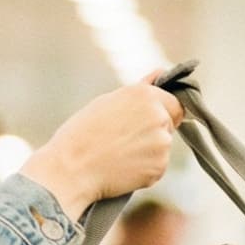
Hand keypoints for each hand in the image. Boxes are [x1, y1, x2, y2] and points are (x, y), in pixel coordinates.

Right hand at [20, 82, 181, 215]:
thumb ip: (139, 91)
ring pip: (163, 146)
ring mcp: (162, 143)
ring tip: (119, 154)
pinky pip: (157, 166)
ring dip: (148, 150)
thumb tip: (160, 74)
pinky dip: (144, 169)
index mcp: (145, 95)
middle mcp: (159, 116)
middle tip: (124, 140)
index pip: (174, 102)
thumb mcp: (107, 102)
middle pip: (170, 123)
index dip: (161, 111)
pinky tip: (122, 168)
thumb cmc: (82, 134)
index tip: (143, 122)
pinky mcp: (159, 167)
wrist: (71, 170)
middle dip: (154, 130)